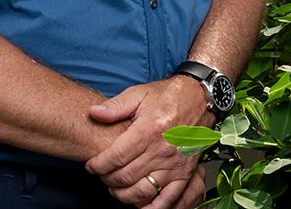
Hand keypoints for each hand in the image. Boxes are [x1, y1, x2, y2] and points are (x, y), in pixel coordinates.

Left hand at [85, 77, 208, 205]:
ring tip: (115, 188)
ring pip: (143, 191)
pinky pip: (168, 199)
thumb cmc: (168, 96)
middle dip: (108, 179)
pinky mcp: (185, 173)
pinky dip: (152, 207)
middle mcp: (162, 150)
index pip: (116, 157)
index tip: (91, 166)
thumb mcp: (139, 93)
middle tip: (102, 175)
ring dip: (124, 195)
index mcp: (148, 130)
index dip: (98, 165)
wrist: (199, 98)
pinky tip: (140, 204)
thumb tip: (94, 112)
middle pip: (126, 176)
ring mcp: (175, 164)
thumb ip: (115, 106)